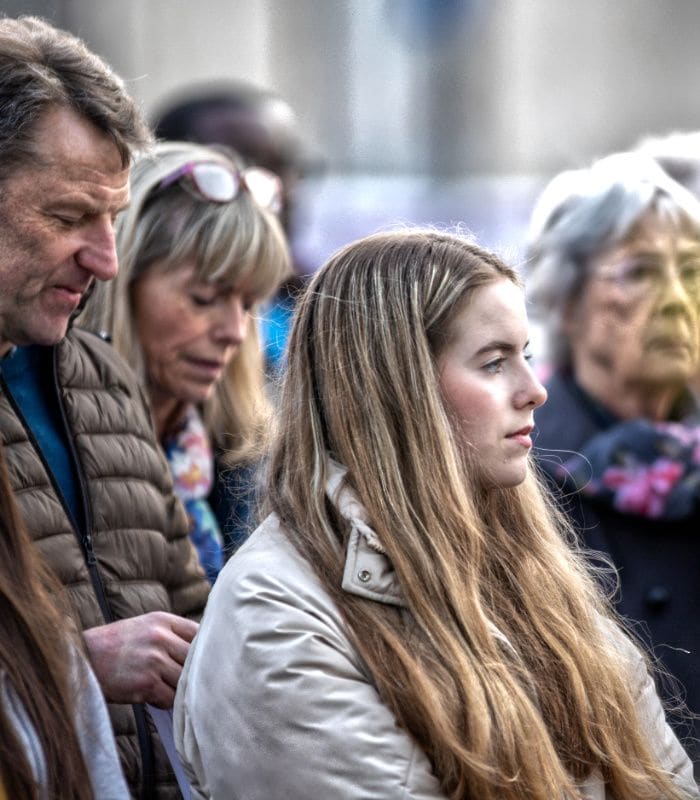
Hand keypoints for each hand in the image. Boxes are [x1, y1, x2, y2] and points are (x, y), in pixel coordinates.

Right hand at [83, 612, 198, 708]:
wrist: (81, 659)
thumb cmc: (115, 645)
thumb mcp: (144, 627)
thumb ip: (171, 634)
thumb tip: (201, 650)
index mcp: (163, 620)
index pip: (200, 632)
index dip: (207, 647)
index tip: (210, 659)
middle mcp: (161, 637)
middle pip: (196, 657)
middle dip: (197, 671)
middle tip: (198, 681)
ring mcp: (154, 660)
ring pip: (185, 680)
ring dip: (180, 689)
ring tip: (171, 690)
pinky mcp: (146, 683)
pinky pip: (170, 698)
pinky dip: (166, 702)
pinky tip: (156, 698)